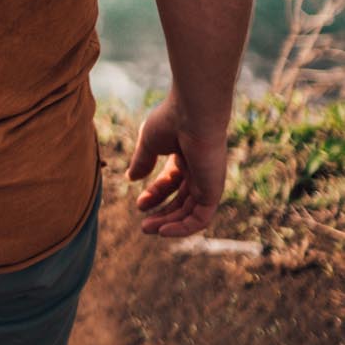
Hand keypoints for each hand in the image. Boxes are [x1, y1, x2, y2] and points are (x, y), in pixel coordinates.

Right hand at [126, 92, 229, 238]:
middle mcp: (198, 171)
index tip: (139, 203)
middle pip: (181, 201)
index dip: (154, 195)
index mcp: (184, 157)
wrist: (194, 114)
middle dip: (162, 214)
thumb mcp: (149, 143)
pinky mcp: (214, 191)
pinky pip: (200, 218)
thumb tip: (131, 178)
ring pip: (190, 212)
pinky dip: (184, 228)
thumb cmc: (171, 121)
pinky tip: (165, 231)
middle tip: (144, 225)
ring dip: (170, 224)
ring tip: (149, 229)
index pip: (170, 182)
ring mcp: (207, 182)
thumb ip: (142, 161)